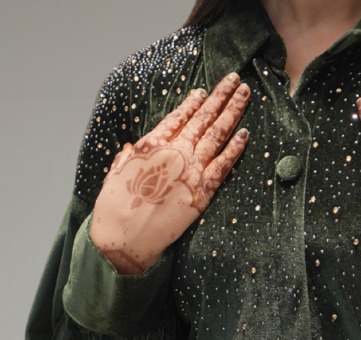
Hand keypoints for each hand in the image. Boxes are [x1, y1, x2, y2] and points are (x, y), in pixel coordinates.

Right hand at [90, 73, 250, 274]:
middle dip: (220, 96)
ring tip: (244, 93)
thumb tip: (129, 150)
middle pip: (202, 118)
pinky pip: (224, 165)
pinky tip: (246, 134)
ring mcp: (190, 170)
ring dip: (233, 111)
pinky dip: (236, 148)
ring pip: (217, 134)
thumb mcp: (114, 176)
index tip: (203, 91)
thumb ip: (125, 159)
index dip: (192, 103)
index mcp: (150, 145)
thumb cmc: (115, 210)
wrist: (125, 239)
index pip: (177, 117)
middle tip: (234, 80)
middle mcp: (173, 151)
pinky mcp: (202, 191)